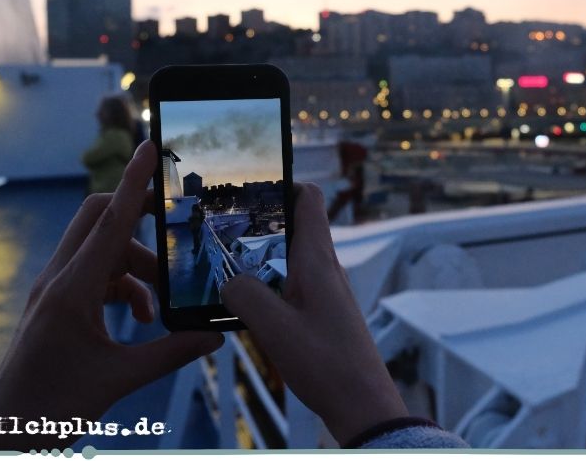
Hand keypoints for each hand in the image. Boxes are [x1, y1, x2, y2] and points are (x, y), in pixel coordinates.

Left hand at [0, 140, 223, 449]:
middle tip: (173, 228)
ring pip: (102, 249)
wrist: (6, 431)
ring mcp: (54, 289)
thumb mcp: (118, 379)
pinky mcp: (55, 303)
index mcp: (72, 289)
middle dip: (139, 221)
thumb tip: (215, 337)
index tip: (149, 147)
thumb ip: (171, 353)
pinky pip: (95, 274)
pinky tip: (140, 320)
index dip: (134, 182)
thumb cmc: (53, 407)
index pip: (110, 221)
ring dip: (137, 268)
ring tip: (157, 311)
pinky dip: (123, 287)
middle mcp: (59, 279)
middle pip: (99, 219)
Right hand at [221, 183, 407, 445]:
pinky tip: (248, 302)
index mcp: (317, 260)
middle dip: (262, 220)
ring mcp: (326, 291)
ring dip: (263, 255)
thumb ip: (245, 296)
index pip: (310, 200)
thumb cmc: (325, 362)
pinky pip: (293, 284)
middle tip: (224, 224)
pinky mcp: (324, 312)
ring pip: (292, 257)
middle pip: (296, 226)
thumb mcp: (274, 328)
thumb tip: (229, 283)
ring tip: (226, 261)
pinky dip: (270, 283)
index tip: (252, 183)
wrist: (361, 402)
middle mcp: (325, 268)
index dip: (285, 183)